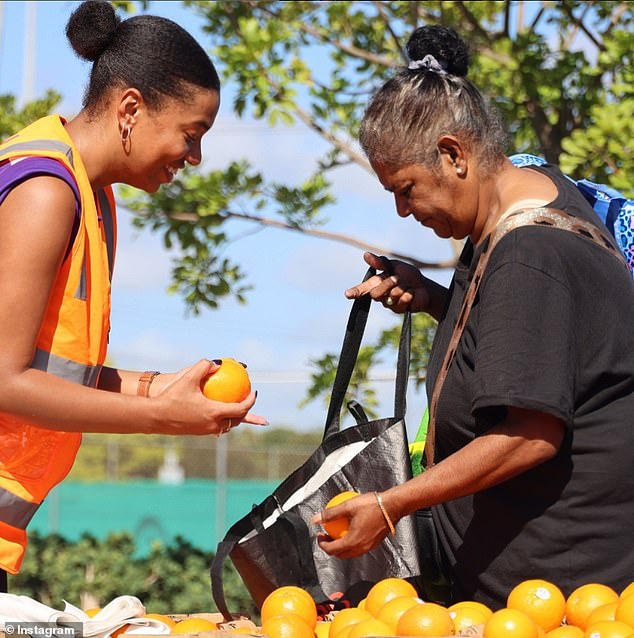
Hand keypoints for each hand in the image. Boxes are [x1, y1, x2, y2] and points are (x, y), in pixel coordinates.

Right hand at [153, 359, 267, 435]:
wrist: (154, 417)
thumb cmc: (171, 396)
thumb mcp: (188, 377)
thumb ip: (204, 366)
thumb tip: (218, 363)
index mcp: (214, 412)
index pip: (241, 409)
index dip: (251, 401)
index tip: (253, 391)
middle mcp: (213, 425)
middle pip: (237, 420)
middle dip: (246, 412)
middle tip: (247, 399)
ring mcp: (205, 431)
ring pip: (227, 426)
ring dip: (234, 418)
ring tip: (237, 407)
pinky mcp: (197, 432)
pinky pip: (215, 427)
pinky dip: (221, 420)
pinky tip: (218, 411)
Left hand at [311, 491, 392, 558]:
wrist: (392, 506)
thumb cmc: (373, 505)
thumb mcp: (348, 506)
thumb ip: (331, 513)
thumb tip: (317, 518)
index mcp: (353, 541)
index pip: (332, 550)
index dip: (322, 544)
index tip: (319, 535)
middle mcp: (361, 548)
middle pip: (340, 555)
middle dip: (330, 547)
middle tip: (326, 535)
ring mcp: (369, 547)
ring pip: (350, 553)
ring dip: (340, 546)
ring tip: (336, 533)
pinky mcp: (374, 543)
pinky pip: (358, 548)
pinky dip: (350, 543)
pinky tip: (349, 530)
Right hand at [345, 252, 431, 313]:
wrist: (424, 286)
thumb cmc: (407, 275)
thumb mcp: (394, 266)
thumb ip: (380, 263)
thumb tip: (365, 255)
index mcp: (376, 284)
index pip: (362, 290)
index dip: (355, 292)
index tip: (347, 294)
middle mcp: (380, 295)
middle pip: (375, 294)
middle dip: (387, 284)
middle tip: (397, 278)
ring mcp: (389, 304)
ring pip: (390, 298)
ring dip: (401, 289)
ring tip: (407, 286)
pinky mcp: (399, 310)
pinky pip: (401, 302)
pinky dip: (409, 295)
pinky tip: (412, 294)